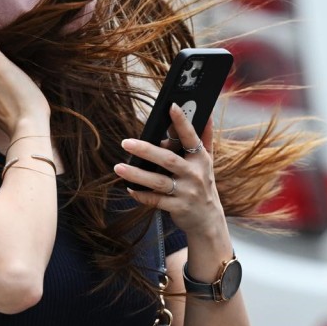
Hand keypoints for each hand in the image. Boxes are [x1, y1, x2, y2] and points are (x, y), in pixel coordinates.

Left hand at [113, 105, 225, 237]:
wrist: (208, 219)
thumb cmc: (203, 183)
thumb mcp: (207, 161)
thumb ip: (204, 137)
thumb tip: (206, 113)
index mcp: (200, 158)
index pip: (191, 137)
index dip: (182, 122)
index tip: (171, 106)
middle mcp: (194, 174)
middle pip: (168, 160)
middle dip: (146, 150)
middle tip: (126, 142)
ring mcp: (186, 192)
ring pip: (158, 182)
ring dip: (137, 175)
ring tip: (118, 167)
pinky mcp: (178, 208)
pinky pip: (156, 201)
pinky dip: (142, 195)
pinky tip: (129, 188)